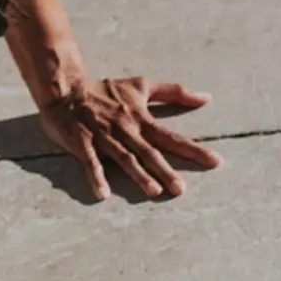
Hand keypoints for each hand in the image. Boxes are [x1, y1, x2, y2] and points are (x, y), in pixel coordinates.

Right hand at [36, 76, 217, 200]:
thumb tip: (207, 98)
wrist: (66, 88)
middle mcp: (125, 129)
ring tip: (154, 191)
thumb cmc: (105, 91)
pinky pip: (89, 161)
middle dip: (165, 170)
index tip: (214, 162)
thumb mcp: (141, 86)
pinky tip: (102, 194)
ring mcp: (103, 136)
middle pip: (149, 152)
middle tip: (181, 189)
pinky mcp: (81, 142)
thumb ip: (174, 92)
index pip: (171, 136)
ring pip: (124, 158)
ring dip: (138, 174)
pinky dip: (95, 176)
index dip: (193, 149)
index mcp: (140, 118)